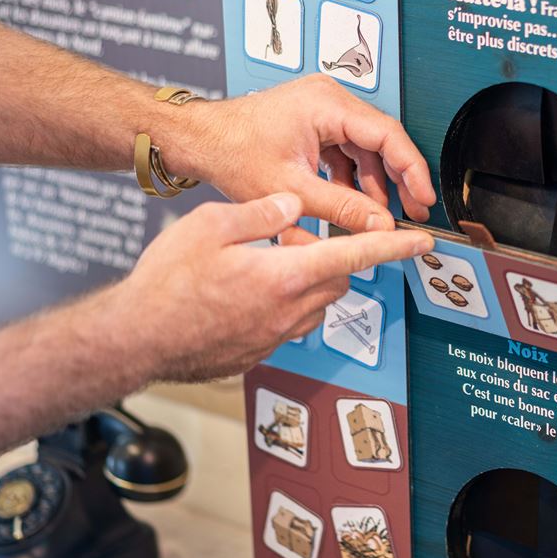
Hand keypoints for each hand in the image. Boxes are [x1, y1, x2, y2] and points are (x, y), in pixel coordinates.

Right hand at [110, 191, 432, 383]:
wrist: (134, 340)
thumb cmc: (165, 283)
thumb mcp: (211, 225)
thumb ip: (261, 211)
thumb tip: (294, 204)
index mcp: (285, 274)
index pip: (355, 255)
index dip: (393, 246)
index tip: (423, 243)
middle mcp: (290, 310)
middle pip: (338, 279)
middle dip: (334, 258)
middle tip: (297, 240)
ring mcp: (275, 336)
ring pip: (316, 303)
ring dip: (307, 282)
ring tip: (263, 265)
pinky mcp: (258, 352)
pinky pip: (288, 323)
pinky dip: (282, 304)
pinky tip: (244, 294)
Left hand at [174, 75, 436, 235]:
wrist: (198, 141)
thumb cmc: (230, 151)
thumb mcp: (293, 190)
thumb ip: (342, 210)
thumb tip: (379, 225)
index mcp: (327, 105)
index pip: (388, 135)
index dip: (412, 170)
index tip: (424, 196)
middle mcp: (328, 99)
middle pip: (381, 141)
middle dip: (397, 180)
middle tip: (412, 210)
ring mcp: (321, 109)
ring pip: (364, 148)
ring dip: (373, 182)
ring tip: (379, 216)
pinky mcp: (313, 122)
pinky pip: (346, 149)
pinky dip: (352, 177)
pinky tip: (352, 203)